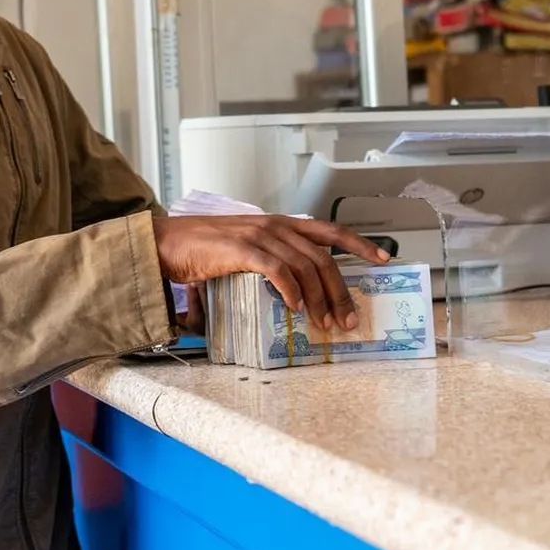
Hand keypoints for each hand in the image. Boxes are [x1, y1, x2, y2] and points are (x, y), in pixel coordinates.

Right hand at [152, 215, 391, 331]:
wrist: (167, 242)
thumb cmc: (202, 250)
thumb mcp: (246, 251)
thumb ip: (271, 266)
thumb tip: (292, 297)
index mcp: (280, 224)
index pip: (330, 230)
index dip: (359, 243)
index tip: (382, 258)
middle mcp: (275, 225)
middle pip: (323, 257)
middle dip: (341, 291)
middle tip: (347, 319)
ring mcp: (258, 235)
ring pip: (305, 266)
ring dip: (320, 299)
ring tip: (324, 324)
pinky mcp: (240, 249)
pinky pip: (276, 269)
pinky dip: (290, 290)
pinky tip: (295, 308)